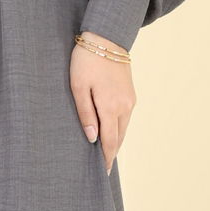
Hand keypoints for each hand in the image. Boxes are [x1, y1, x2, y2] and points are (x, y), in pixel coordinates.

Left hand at [69, 32, 135, 175]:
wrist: (106, 38)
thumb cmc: (86, 61)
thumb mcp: (78, 86)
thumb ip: (85, 113)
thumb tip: (91, 138)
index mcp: (110, 107)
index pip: (110, 141)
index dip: (106, 158)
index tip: (102, 173)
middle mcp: (124, 106)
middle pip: (119, 137)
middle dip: (111, 153)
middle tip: (102, 168)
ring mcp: (130, 100)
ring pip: (123, 128)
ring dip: (115, 140)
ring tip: (104, 153)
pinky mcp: (131, 93)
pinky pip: (125, 117)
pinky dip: (118, 128)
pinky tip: (110, 131)